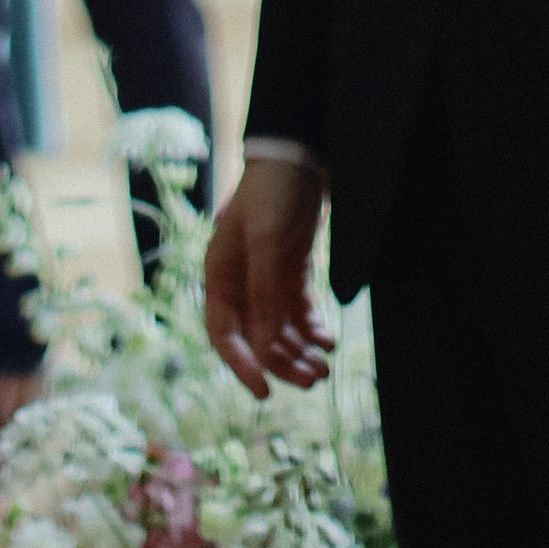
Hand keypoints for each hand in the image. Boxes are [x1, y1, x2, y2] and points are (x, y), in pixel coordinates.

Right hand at [204, 158, 330, 398]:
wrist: (299, 155)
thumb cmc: (271, 193)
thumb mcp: (265, 243)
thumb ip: (263, 296)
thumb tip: (262, 351)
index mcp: (220, 276)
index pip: (224, 335)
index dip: (241, 365)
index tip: (264, 392)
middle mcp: (241, 284)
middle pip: (258, 339)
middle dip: (282, 363)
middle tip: (312, 379)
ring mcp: (268, 279)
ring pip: (280, 330)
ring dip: (300, 351)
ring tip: (323, 367)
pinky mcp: (292, 272)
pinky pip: (300, 313)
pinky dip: (313, 330)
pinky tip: (328, 340)